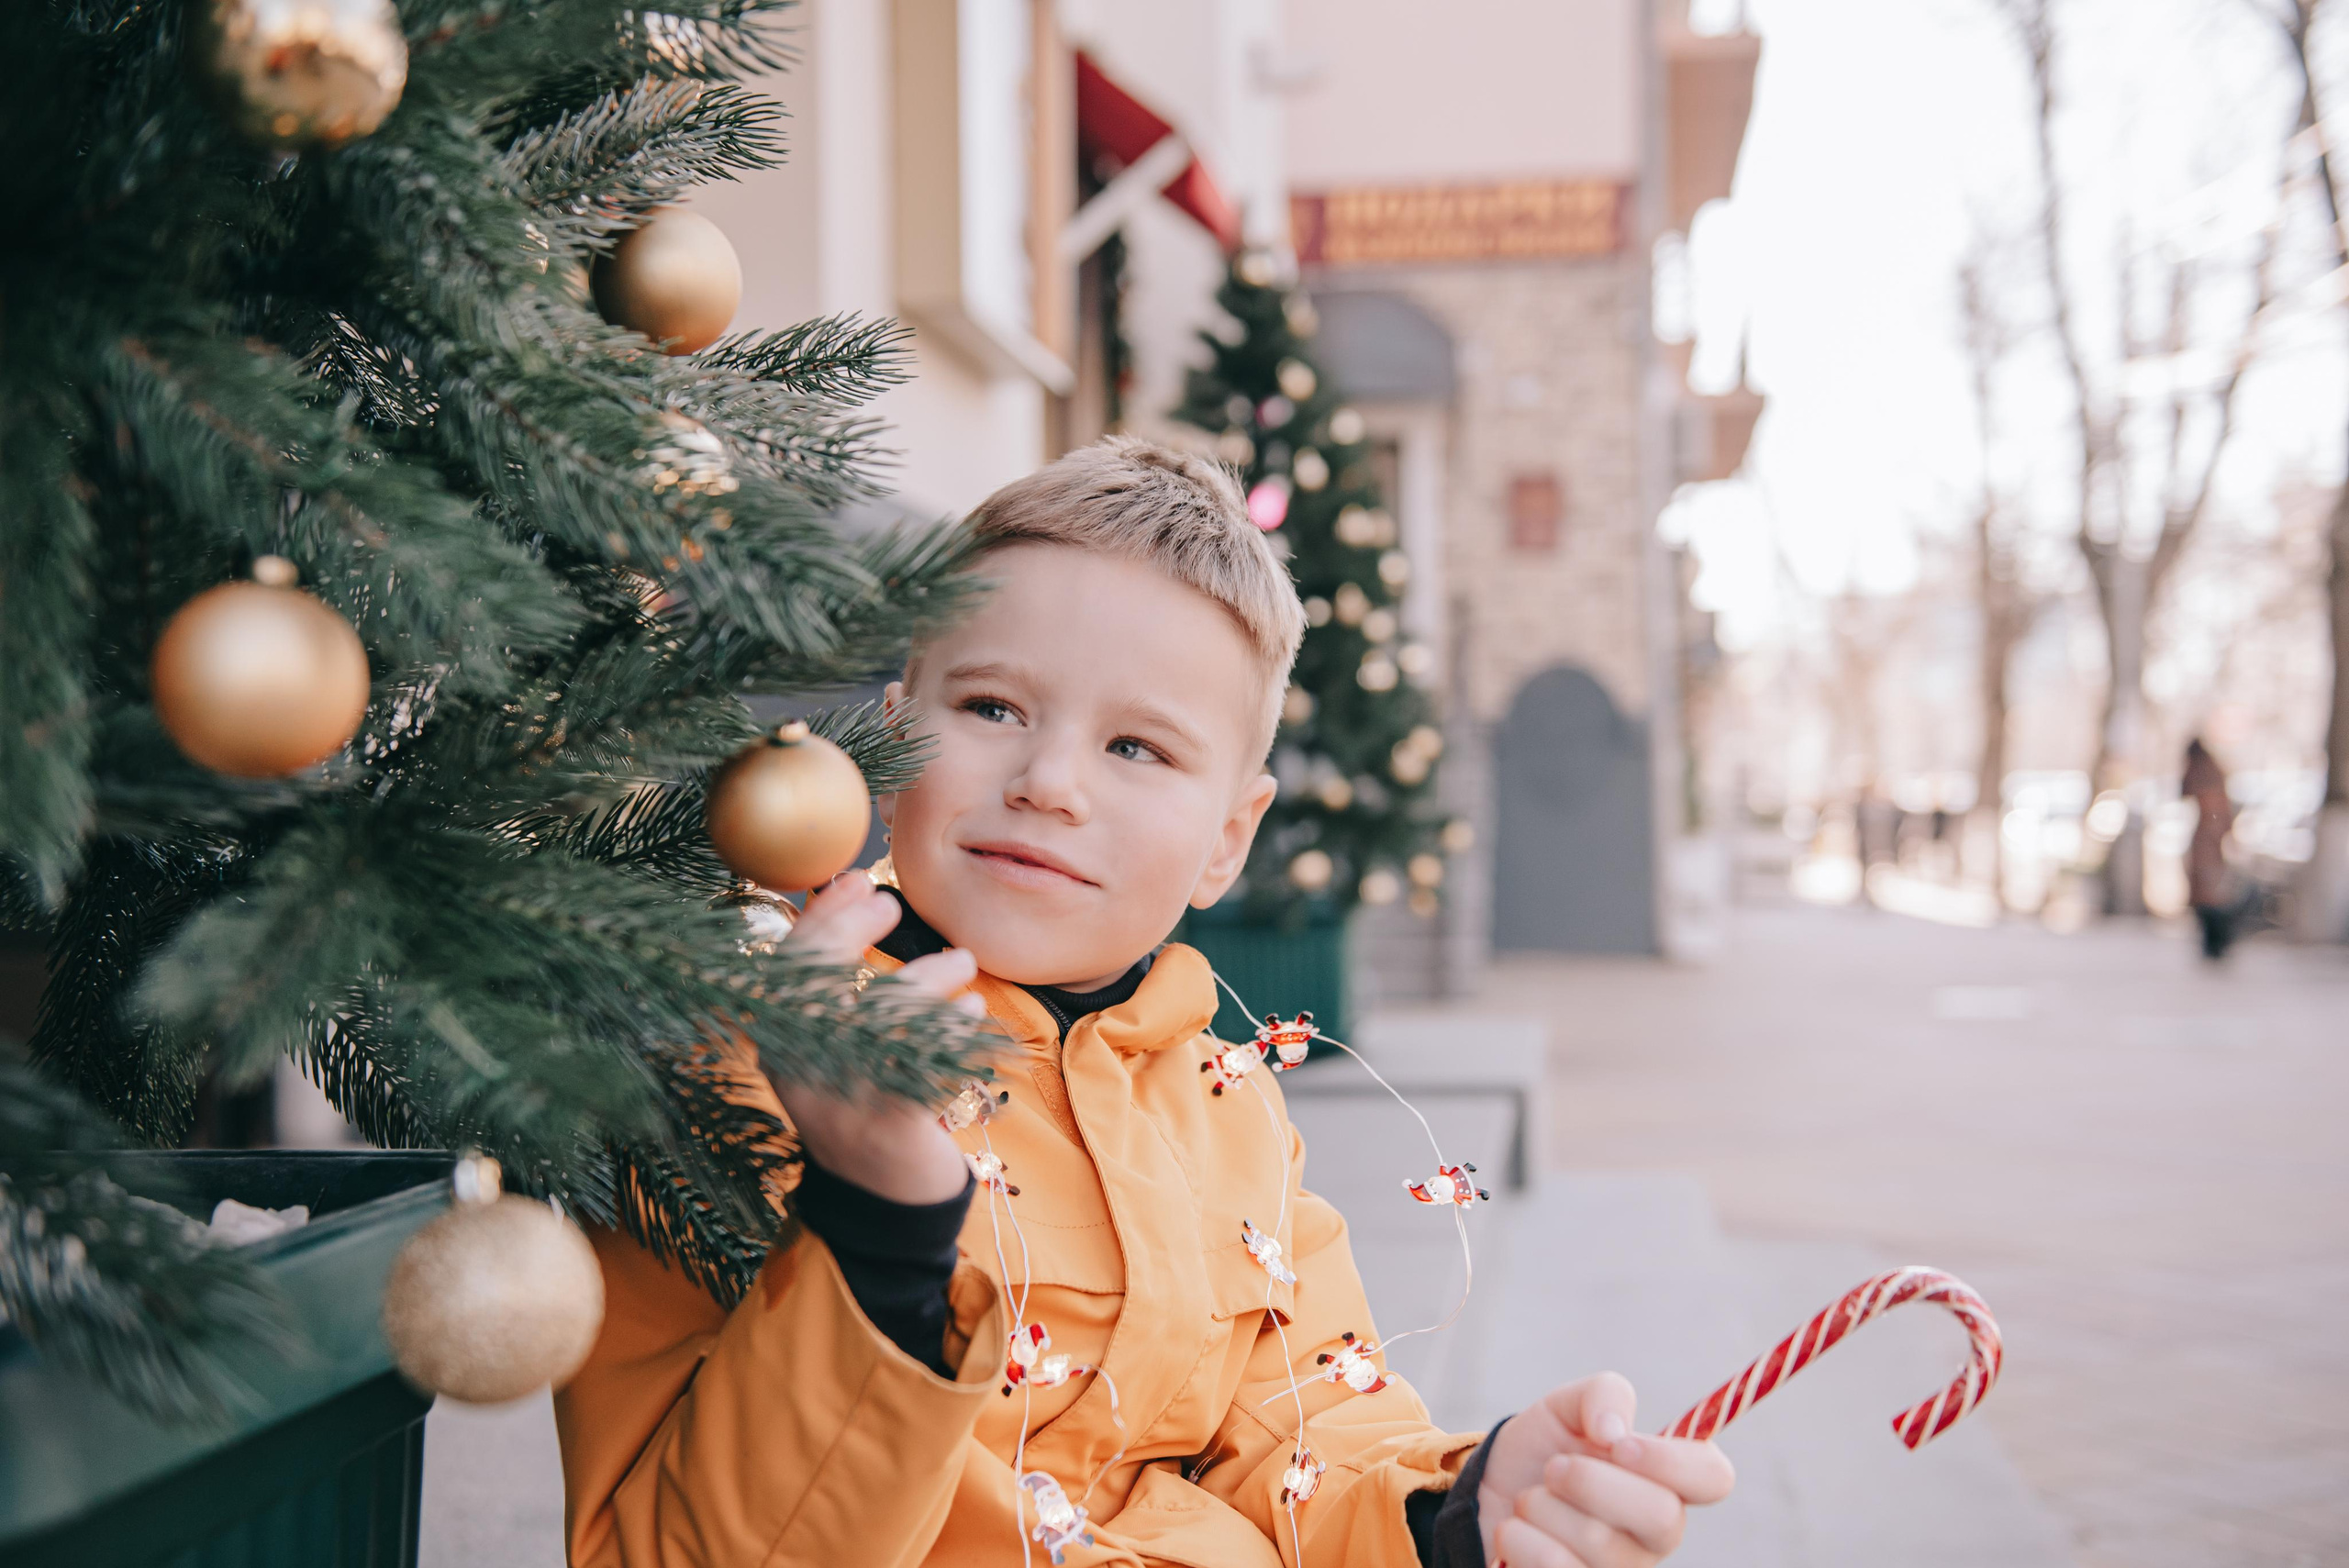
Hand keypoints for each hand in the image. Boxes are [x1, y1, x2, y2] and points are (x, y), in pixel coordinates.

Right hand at [762, 876, 981, 1204]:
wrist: (885, 1198)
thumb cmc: (867, 1099)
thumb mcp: (837, 1040)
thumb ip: (834, 975)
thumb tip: (846, 887)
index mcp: (781, 1047)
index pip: (786, 966)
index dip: (822, 916)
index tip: (857, 881)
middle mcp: (800, 1072)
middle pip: (817, 981)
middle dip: (852, 930)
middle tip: (892, 904)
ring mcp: (842, 1097)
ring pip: (881, 1014)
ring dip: (928, 977)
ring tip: (962, 963)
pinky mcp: (890, 1122)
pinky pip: (922, 1057)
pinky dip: (953, 1026)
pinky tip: (970, 1014)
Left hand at [1478, 1373, 1733, 1567]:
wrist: (1486, 1498)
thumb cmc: (1541, 1453)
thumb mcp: (1565, 1407)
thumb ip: (1602, 1395)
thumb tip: (1613, 1432)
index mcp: (1666, 1481)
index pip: (1714, 1477)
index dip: (1672, 1462)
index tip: (1618, 1445)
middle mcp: (1655, 1536)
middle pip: (1661, 1516)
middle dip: (1589, 1480)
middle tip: (1553, 1468)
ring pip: (1598, 1543)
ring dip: (1542, 1506)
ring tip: (1531, 1501)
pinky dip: (1519, 1539)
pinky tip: (1515, 1533)